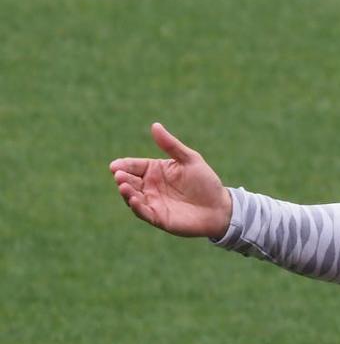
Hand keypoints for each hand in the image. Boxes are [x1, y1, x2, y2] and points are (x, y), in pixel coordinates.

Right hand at [109, 123, 231, 237]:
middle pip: (129, 181)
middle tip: (119, 175)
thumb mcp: (190, 159)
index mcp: (155, 171)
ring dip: (126, 192)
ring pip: (132, 197)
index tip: (115, 166)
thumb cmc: (205, 182)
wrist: (219, 207)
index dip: (123, 165)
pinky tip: (134, 200)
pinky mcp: (158, 218)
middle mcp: (150, 186)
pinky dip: (136, 207)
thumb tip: (155, 125)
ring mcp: (153, 202)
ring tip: (123, 186)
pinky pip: (143, 213)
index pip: (134, 166)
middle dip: (122, 178)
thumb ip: (171, 145)